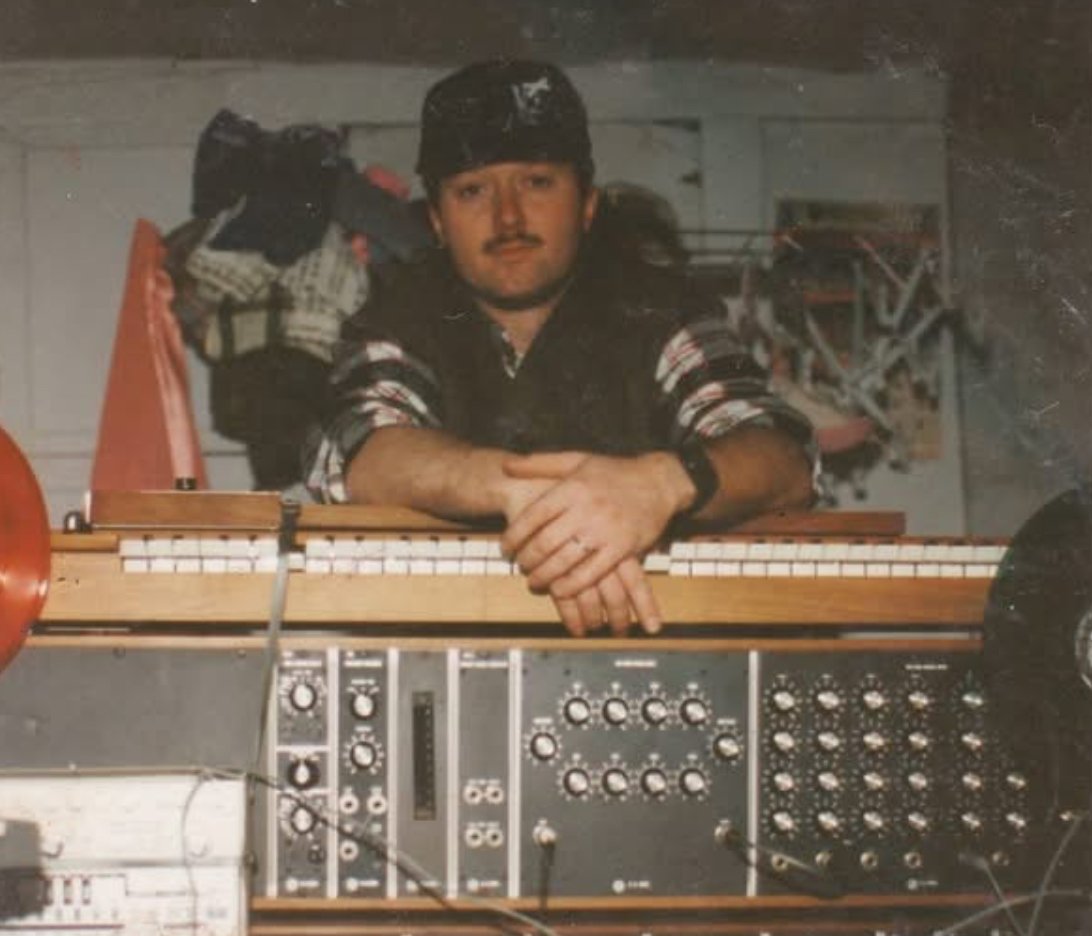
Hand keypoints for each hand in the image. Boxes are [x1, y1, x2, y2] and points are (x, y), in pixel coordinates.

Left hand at [501, 451, 686, 632]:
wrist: (659, 481)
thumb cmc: (614, 471)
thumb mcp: (577, 459)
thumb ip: (540, 463)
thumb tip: (506, 466)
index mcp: (571, 488)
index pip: (532, 516)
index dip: (513, 536)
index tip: (505, 548)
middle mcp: (586, 509)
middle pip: (545, 542)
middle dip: (527, 560)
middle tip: (520, 567)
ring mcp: (604, 530)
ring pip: (564, 561)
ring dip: (544, 576)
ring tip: (534, 581)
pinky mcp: (622, 548)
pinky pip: (591, 574)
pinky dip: (572, 586)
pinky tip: (560, 590)